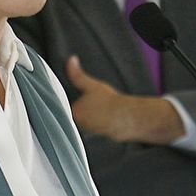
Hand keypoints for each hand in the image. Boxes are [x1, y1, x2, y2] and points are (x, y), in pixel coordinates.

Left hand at [65, 56, 184, 144]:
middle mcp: (79, 125)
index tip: (86, 96)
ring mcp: (89, 131)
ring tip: (103, 107)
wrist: (128, 118)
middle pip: (77, 113)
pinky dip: (101, 121)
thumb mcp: (91, 84)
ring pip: (87, 120)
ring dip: (93, 114)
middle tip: (96, 100)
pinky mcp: (100, 135)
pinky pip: (97, 126)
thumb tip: (71, 61)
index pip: (68, 105)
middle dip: (84, 106)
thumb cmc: (110, 103)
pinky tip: (108, 116)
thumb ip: (77, 74)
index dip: (76, 99)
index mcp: (74, 113)